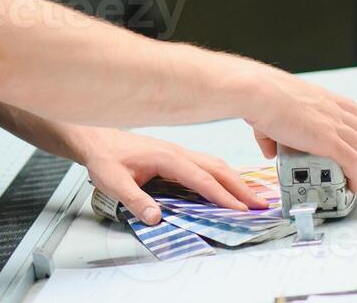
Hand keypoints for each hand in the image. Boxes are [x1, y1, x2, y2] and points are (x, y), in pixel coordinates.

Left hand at [75, 128, 268, 225]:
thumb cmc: (105, 157)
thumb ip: (135, 200)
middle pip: (217, 168)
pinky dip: (223, 176)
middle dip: (240, 187)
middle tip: (260, 205)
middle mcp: (177, 152)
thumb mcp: (114, 181)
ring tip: (253, 198)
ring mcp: (179, 152)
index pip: (201, 178)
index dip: (222, 195)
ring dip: (235, 180)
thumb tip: (155, 217)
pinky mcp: (176, 156)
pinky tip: (229, 186)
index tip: (240, 209)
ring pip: (215, 164)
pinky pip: (206, 165)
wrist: (96, 138)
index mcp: (167, 157)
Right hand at [241, 65, 356, 192]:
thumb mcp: (271, 112)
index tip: (356, 145)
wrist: (258, 93)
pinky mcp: (328, 140)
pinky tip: (352, 185)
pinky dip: (356, 175)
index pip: (353, 113)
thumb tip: (270, 152)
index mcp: (323, 97)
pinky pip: (352, 161)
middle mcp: (333, 109)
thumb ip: (270, 135)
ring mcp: (333, 124)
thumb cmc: (259, 96)